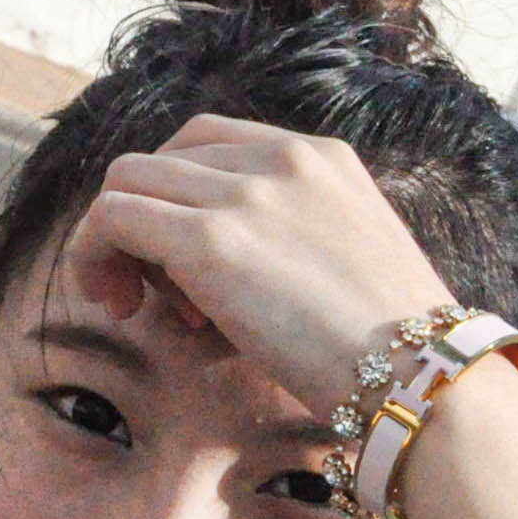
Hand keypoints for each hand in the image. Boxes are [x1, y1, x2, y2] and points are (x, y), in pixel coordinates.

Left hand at [62, 113, 456, 416]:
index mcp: (321, 156)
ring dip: (116, 240)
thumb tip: (210, 269)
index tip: (193, 270)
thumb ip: (292, 237)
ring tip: (139, 305)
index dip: (185, 199)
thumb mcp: (348, 259)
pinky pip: (110, 218)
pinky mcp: (208, 240)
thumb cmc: (396, 347)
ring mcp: (243, 193)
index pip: (212, 143)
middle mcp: (280, 158)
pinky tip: (120, 305)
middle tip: (160, 292)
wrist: (422, 375)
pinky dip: (95, 255)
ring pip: (125, 180)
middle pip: (163, 156)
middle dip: (147, 218)